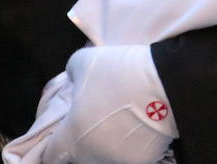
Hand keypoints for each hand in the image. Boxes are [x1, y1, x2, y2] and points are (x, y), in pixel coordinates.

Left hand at [39, 45, 176, 163]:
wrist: (165, 83)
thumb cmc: (119, 73)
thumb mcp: (84, 61)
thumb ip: (71, 74)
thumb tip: (73, 81)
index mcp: (73, 135)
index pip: (50, 155)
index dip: (50, 146)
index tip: (58, 136)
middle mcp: (93, 153)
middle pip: (79, 155)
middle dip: (81, 140)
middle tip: (93, 119)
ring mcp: (119, 158)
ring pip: (105, 154)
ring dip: (106, 142)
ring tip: (119, 120)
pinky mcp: (143, 159)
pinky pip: (129, 152)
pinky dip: (130, 142)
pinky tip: (139, 123)